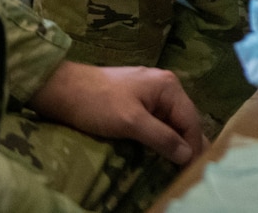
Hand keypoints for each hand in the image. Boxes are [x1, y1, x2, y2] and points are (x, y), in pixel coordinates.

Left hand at [27, 61, 204, 164]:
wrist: (63, 89)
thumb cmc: (98, 103)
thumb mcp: (131, 122)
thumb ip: (162, 137)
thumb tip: (187, 155)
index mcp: (168, 86)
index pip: (190, 120)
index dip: (194, 146)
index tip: (192, 171)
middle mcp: (164, 86)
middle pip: (183, 120)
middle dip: (186, 144)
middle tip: (188, 170)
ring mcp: (150, 92)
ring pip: (170, 121)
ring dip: (173, 141)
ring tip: (176, 164)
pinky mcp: (137, 100)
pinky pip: (157, 120)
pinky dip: (160, 135)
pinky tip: (159, 150)